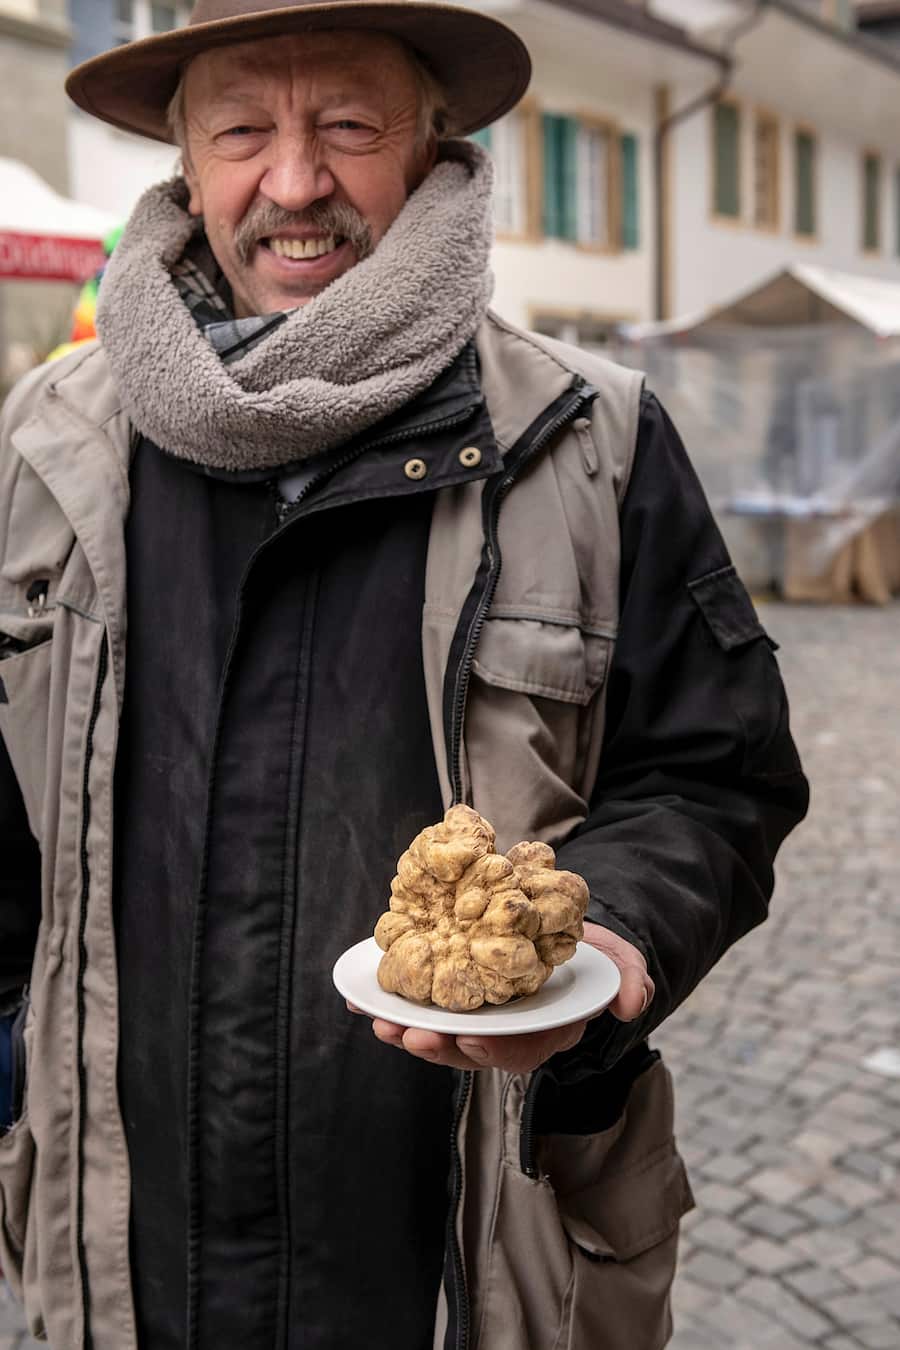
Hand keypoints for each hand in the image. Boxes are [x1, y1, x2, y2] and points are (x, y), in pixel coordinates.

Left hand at [348, 924, 652, 1071]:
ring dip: (405, 1030)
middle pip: (466, 1048)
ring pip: (436, 1031)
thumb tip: (633, 1004)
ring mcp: (472, 1014)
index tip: (476, 1043)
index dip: (494, 1051)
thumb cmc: (588, 954)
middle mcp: (502, 1030)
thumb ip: (627, 979)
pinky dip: (387, 1001)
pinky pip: (416, 1003)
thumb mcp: (616, 960)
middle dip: (437, 1046)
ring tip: (380, 1020)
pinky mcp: (447, 991)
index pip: (517, 1050)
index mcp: (541, 1031)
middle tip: (410, 1035)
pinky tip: (358, 997)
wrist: (561, 929)